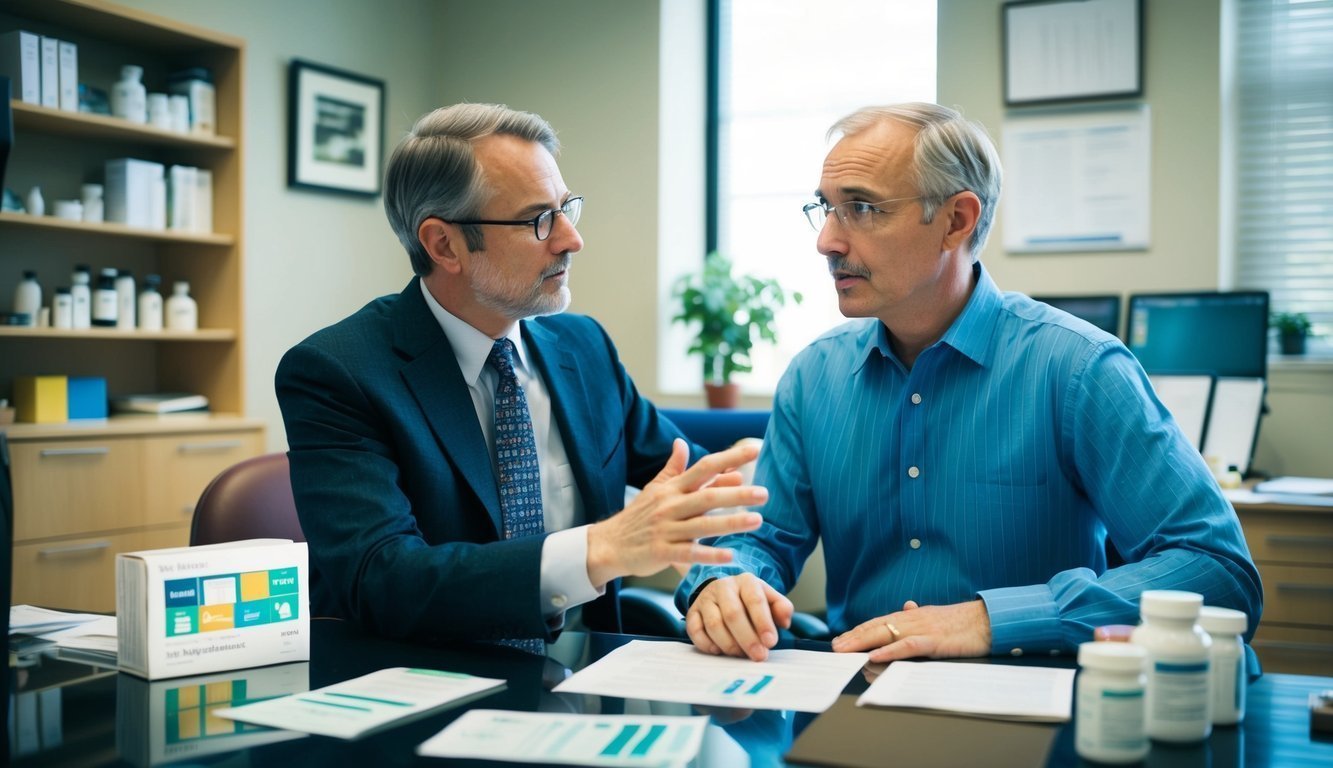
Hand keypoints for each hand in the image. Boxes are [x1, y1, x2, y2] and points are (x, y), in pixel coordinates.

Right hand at [586, 439, 766, 586]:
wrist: (609, 544)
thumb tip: (683, 443)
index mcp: (672, 488)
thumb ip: (674, 467)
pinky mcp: (661, 552)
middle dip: (737, 494)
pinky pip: (688, 552)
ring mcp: (665, 529)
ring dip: (731, 522)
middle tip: (764, 493)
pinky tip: (730, 556)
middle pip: (707, 496)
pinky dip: (709, 554)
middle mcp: (670, 505)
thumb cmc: (638, 516)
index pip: (704, 467)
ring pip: (702, 524)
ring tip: (757, 521)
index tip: (755, 450)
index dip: (729, 458)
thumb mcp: (654, 488)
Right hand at [686, 573, 792, 660]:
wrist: (725, 593)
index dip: (763, 623)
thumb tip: (785, 621)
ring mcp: (705, 599)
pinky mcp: (692, 612)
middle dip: (747, 638)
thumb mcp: (770, 600)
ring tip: (741, 655)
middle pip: (733, 614)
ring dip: (729, 644)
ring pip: (713, 624)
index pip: (755, 600)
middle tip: (758, 656)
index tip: (770, 642)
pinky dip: (707, 644)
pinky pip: (695, 630)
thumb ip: (782, 608)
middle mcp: (723, 586)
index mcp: (746, 581)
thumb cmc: (751, 601)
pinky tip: (719, 651)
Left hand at [831, 599, 991, 661]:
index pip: (879, 621)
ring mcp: (924, 629)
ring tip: (845, 651)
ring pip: (887, 634)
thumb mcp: (937, 617)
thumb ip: (919, 615)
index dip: (858, 630)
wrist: (991, 619)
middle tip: (834, 647)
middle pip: (877, 627)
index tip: (840, 639)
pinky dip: (890, 650)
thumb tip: (905, 606)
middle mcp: (913, 619)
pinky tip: (875, 655)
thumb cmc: (965, 621)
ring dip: (863, 642)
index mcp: (913, 615)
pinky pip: (909, 646)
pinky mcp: (936, 641)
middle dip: (853, 637)